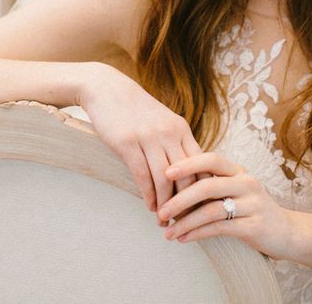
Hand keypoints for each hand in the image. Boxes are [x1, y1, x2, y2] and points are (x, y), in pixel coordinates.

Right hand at [79, 65, 200, 214]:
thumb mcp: (163, 121)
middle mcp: (169, 133)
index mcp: (181, 128)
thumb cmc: (136, 109)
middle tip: (186, 221)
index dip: (204, 189)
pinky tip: (149, 207)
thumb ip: (176, 142)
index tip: (203, 207)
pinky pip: (142, 176)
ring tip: (165, 220)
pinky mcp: (127, 143)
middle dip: (187, 202)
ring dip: (166, 205)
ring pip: (165, 180)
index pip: (201, 164)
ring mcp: (149, 137)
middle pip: (186, 175)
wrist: (107, 89)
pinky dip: (148, 196)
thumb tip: (189, 172)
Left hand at [157, 152, 292, 259]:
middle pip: (208, 185)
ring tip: (167, 232)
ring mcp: (252, 204)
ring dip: (185, 222)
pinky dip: (198, 233)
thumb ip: (212, 185)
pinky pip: (219, 228)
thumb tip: (173, 186)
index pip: (212, 159)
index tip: (165, 172)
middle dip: (180, 198)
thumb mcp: (235, 191)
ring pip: (211, 210)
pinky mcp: (254, 226)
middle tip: (160, 211)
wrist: (286, 232)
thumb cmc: (252, 210)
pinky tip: (183, 238)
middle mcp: (247, 183)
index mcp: (239, 171)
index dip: (188, 163)